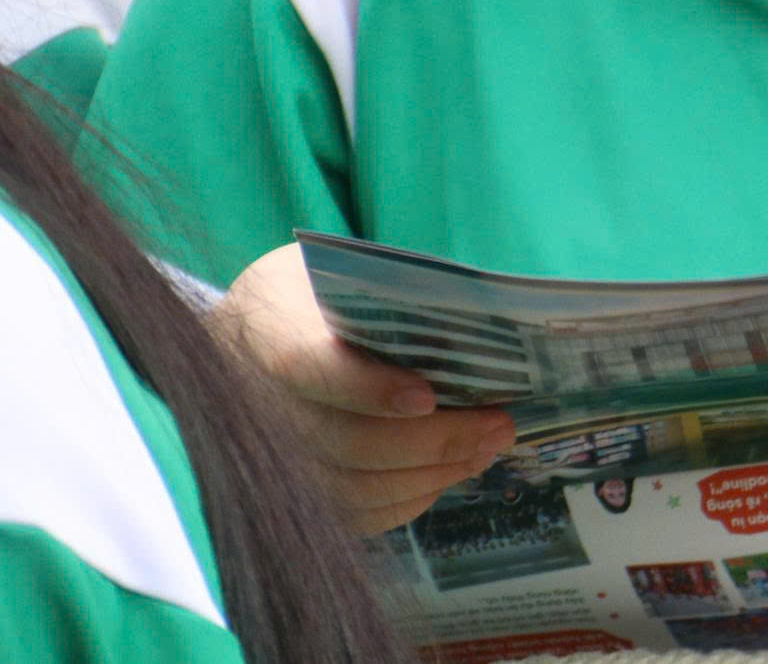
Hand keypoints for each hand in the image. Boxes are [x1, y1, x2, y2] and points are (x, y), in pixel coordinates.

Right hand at [213, 244, 515, 533]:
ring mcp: (261, 455)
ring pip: (350, 488)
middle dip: (432, 440)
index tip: (429, 395)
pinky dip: (408, 499)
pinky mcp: (285, 493)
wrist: (261, 329)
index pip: (302, 365)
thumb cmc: (323, 293)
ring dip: (430, 474)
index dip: (367, 388)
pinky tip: (451, 472)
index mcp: (262, 328)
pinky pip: (350, 515)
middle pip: (341, 439)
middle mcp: (248, 400)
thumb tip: (482, 332)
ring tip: (487, 449)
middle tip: (499, 427)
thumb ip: (397, 297)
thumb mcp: (348, 272)